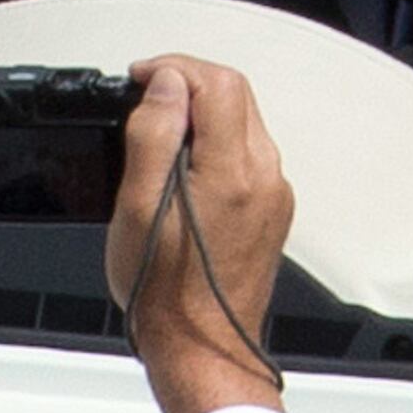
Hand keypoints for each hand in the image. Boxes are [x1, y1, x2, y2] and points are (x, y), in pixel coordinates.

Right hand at [108, 59, 292, 412]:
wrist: (202, 343)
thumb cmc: (164, 291)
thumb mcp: (138, 210)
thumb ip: (155, 137)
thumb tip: (167, 85)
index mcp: (234, 168)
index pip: (218, 82)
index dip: (176, 68)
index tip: (142, 75)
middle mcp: (265, 171)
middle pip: (236, 95)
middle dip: (190, 84)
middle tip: (146, 96)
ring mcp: (275, 189)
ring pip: (244, 123)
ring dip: (204, 113)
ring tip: (158, 130)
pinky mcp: (274, 206)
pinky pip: (248, 154)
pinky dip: (217, 143)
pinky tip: (185, 165)